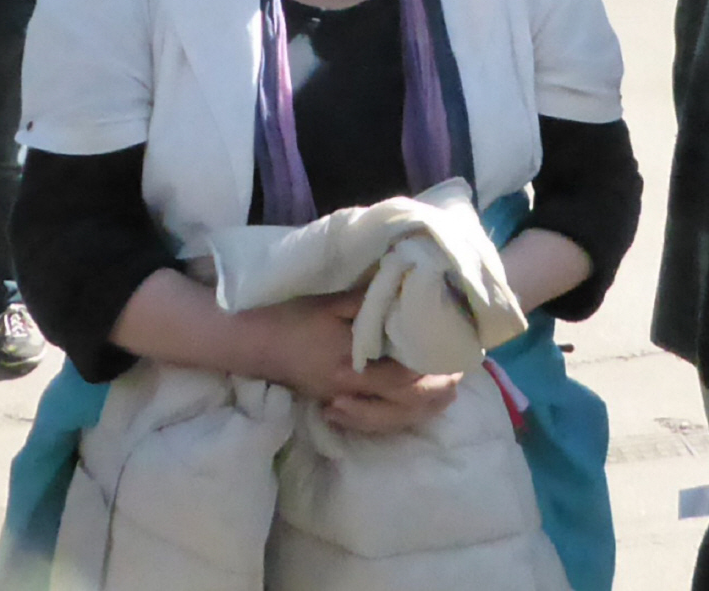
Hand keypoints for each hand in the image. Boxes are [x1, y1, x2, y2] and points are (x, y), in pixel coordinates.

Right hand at [240, 291, 461, 433]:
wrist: (249, 341)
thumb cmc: (290, 317)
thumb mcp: (331, 303)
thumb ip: (369, 302)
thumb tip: (406, 292)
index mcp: (353, 365)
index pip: (406, 378)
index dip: (435, 369)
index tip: (456, 353)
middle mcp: (351, 389)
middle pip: (404, 404)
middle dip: (435, 392)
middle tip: (458, 374)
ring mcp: (340, 398)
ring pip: (389, 417)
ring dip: (419, 406)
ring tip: (442, 389)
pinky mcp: (331, 399)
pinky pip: (370, 417)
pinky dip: (393, 412)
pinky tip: (407, 402)